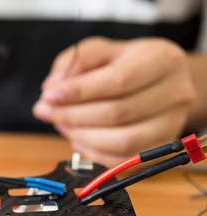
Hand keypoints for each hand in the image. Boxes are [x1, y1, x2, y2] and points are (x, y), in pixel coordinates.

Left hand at [33, 37, 196, 164]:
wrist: (159, 82)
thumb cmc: (126, 64)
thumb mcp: (100, 50)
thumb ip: (75, 62)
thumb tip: (52, 88)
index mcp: (162, 60)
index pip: (118, 80)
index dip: (79, 92)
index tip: (48, 96)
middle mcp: (175, 92)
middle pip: (118, 112)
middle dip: (73, 115)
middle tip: (46, 112)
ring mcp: (171, 124)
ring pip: (123, 140)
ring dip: (82, 136)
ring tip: (61, 125)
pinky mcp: (159, 147)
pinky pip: (124, 160)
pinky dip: (94, 153)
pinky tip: (78, 139)